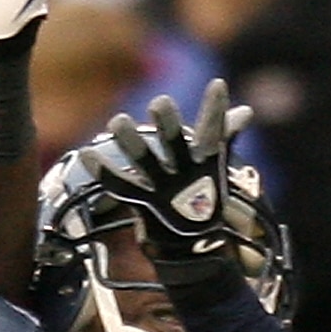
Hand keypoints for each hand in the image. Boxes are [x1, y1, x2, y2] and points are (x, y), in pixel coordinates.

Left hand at [82, 85, 252, 263]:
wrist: (194, 246)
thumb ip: (224, 134)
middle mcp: (184, 173)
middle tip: (160, 102)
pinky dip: (102, 171)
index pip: (214, 131)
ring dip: (130, 142)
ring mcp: (164, 189)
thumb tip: (246, 112)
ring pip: (145, 162)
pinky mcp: (144, 203)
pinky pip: (120, 186)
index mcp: (205, 162)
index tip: (218, 84)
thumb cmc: (203, 196)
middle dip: (169, 124)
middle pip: (175, 145)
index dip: (217, 109)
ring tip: (116, 121)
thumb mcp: (215, 164)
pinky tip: (84, 153)